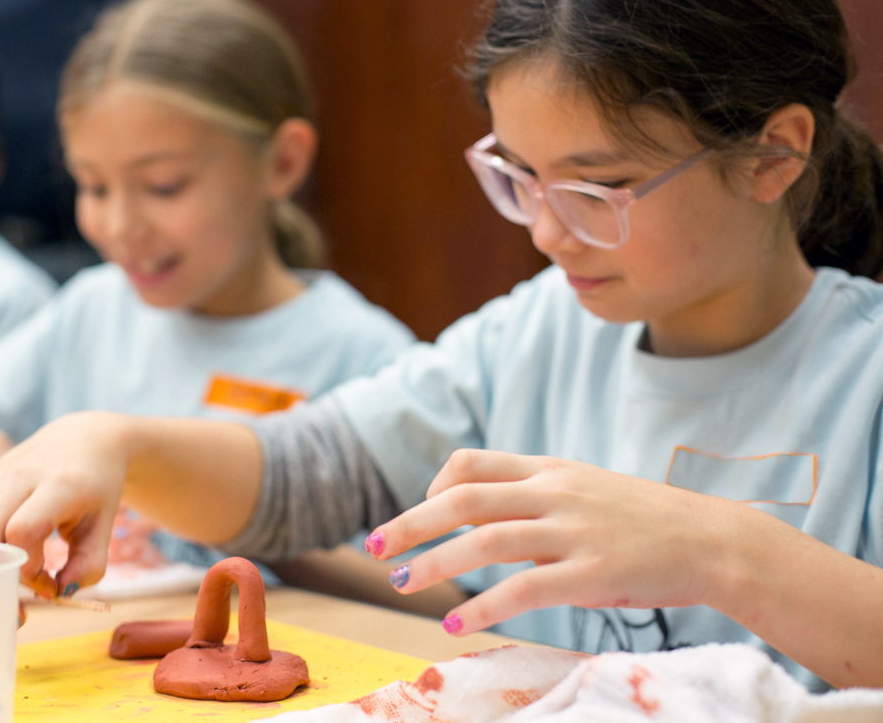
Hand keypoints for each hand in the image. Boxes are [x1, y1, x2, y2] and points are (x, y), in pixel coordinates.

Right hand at [0, 412, 131, 595]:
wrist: (82, 439)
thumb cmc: (96, 486)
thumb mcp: (104, 526)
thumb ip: (89, 565)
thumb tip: (58, 593)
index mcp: (58, 484)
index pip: (22, 531)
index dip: (29, 568)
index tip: (50, 580)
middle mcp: (19, 476)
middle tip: (25, 579)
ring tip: (6, 568)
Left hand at [367, 449, 733, 633]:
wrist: (714, 540)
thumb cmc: (645, 521)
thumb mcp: (586, 491)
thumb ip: (537, 498)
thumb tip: (485, 523)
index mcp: (550, 469)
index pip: (473, 463)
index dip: (433, 486)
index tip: (418, 512)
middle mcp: (555, 493)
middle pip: (463, 499)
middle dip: (410, 524)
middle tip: (374, 548)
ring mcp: (573, 531)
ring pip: (484, 541)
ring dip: (433, 565)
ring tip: (401, 586)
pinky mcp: (592, 573)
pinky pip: (523, 588)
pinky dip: (482, 608)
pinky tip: (454, 626)